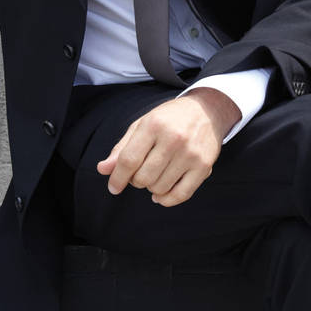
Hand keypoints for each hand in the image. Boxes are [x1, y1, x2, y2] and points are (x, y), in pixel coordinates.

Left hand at [96, 89, 236, 206]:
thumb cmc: (169, 119)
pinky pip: (181, 195)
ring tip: (155, 174)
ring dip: (151, 188)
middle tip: (140, 172)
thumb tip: (102, 170)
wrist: (207, 110)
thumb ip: (122, 148)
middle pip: (143, 177)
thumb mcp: (142, 125)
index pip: (129, 160)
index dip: (117, 177)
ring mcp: (190, 154)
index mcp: (154, 125)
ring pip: (159, 188)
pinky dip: (167, 200)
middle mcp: (174, 139)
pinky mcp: (204, 166)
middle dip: (136, 181)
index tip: (113, 187)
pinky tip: (161, 195)